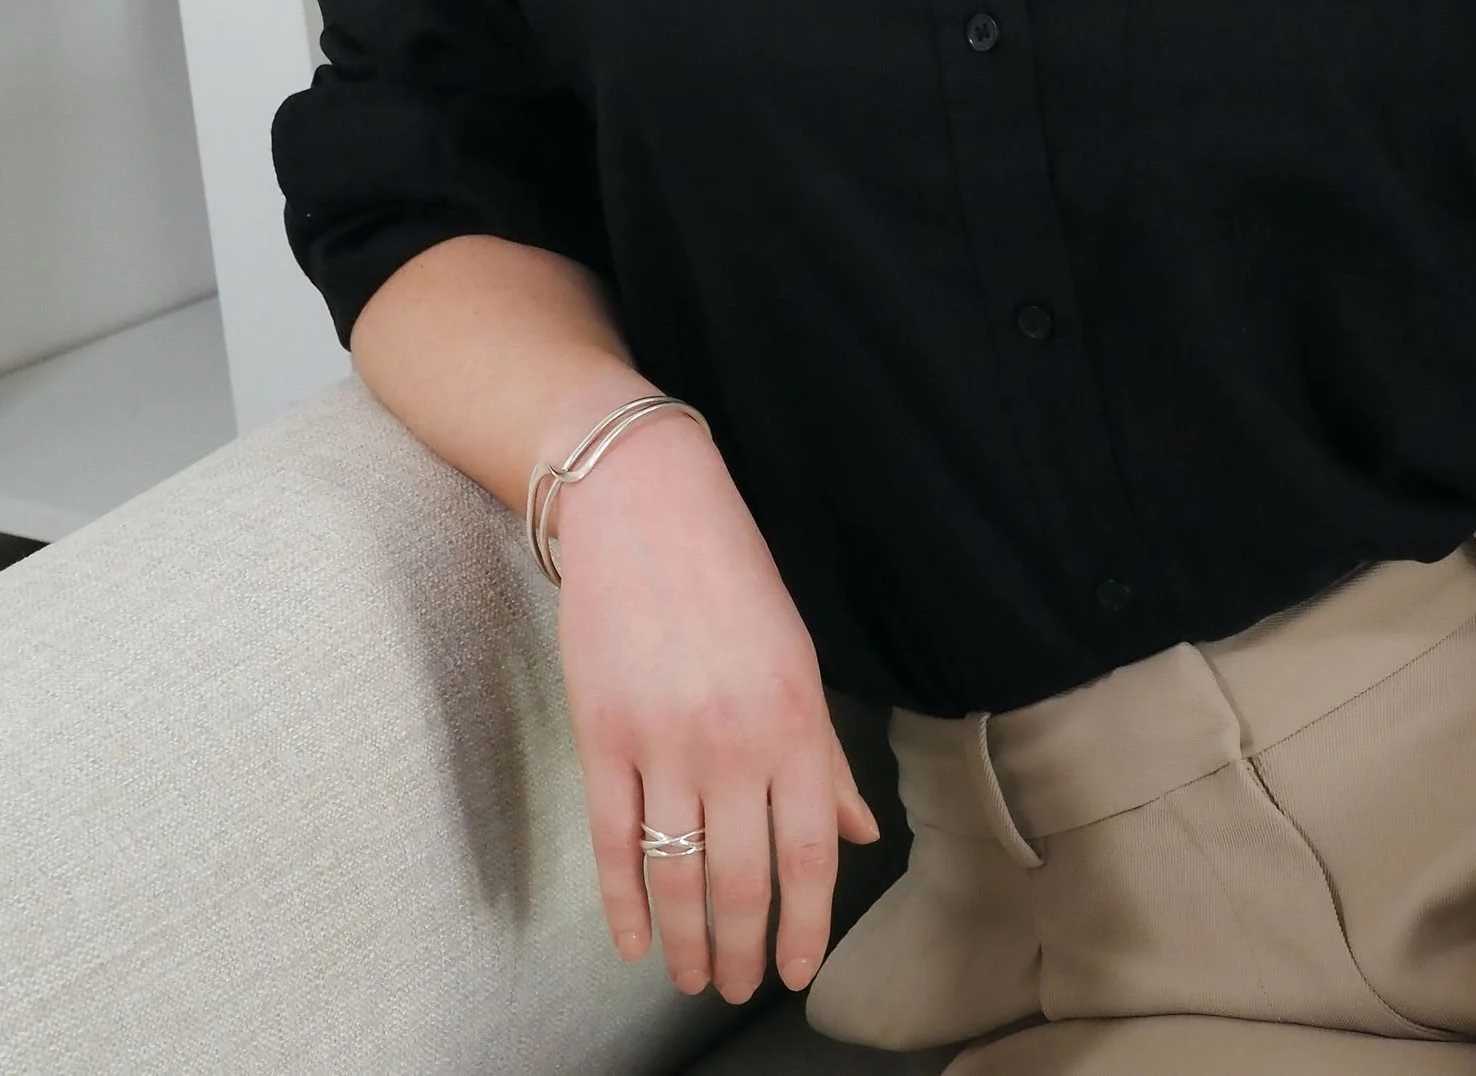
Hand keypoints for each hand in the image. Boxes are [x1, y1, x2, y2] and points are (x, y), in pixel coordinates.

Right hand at [550, 405, 883, 1002]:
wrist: (644, 502)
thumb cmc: (732, 571)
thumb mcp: (798, 655)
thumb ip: (824, 754)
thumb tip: (858, 834)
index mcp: (795, 718)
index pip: (809, 854)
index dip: (805, 926)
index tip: (797, 971)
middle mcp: (734, 740)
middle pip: (743, 879)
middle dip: (744, 948)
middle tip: (739, 987)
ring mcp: (663, 742)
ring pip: (678, 874)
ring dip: (688, 940)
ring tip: (694, 977)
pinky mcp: (602, 734)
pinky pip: (613, 842)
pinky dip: (622, 904)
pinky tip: (634, 943)